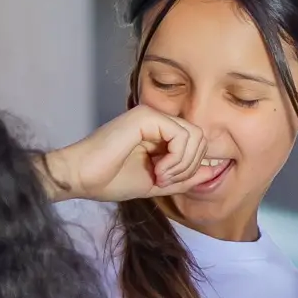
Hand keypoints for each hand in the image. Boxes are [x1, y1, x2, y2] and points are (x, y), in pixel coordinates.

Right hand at [41, 106, 210, 204]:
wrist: (81, 178)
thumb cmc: (111, 180)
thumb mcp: (159, 182)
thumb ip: (186, 176)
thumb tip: (215, 170)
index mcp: (161, 132)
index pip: (197, 143)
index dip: (193, 167)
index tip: (170, 183)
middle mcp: (159, 119)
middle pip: (201, 138)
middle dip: (190, 166)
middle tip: (165, 180)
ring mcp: (152, 115)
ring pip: (195, 135)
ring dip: (183, 164)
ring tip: (160, 177)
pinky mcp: (146, 116)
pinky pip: (181, 135)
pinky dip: (176, 159)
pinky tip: (157, 171)